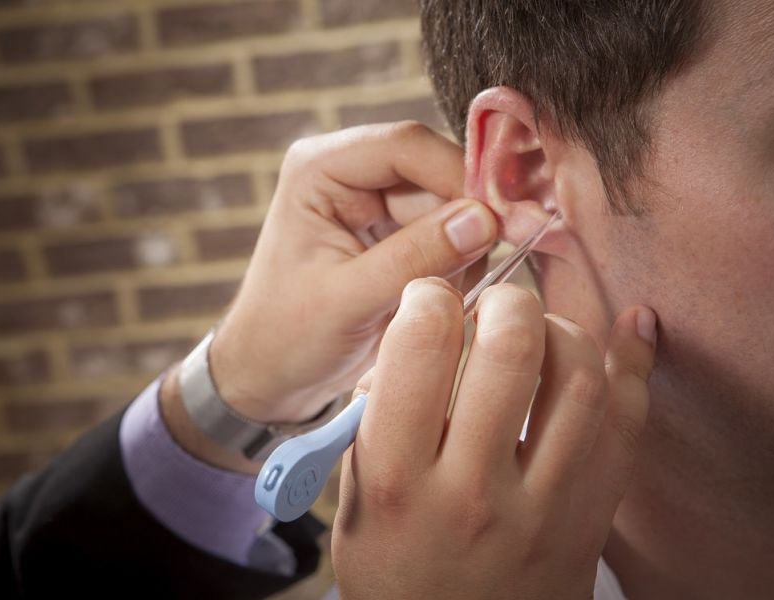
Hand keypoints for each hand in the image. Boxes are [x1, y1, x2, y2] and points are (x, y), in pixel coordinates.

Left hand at [161, 123, 496, 469]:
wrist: (272, 373)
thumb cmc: (287, 336)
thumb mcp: (347, 300)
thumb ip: (413, 258)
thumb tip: (483, 220)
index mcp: (321, 168)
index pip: (407, 146)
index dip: (460, 176)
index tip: (501, 221)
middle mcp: (352, 173)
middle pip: (437, 175)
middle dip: (464, 223)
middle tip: (475, 276)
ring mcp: (377, 203)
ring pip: (452, 208)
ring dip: (460, 253)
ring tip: (434, 300)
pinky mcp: (396, 233)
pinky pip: (450, 236)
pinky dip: (456, 267)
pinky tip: (435, 300)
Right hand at [332, 278, 655, 598]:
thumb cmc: (396, 574)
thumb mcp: (356, 501)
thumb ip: (377, 419)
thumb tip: (417, 336)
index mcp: (399, 480)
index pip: (421, 349)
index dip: (429, 298)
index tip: (431, 299)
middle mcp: (474, 491)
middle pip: (512, 349)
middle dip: (505, 301)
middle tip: (493, 307)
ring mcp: (543, 508)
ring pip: (580, 378)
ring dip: (561, 329)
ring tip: (538, 331)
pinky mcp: (590, 518)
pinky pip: (629, 424)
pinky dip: (635, 363)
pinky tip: (631, 327)